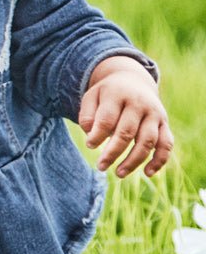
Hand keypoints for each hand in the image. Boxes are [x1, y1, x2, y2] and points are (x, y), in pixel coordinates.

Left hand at [78, 56, 172, 177]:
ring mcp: (154, 114)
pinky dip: (159, 160)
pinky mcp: (164, 123)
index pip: (107, 118)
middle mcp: (138, 103)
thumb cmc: (107, 94)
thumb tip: (90, 134)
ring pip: (147, 141)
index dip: (98, 135)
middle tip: (100, 166)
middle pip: (127, 132)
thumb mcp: (92, 96)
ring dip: (134, 160)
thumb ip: (87, 114)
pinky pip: (166, 144)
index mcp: (118, 94)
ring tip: (119, 173)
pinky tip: (147, 173)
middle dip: (113, 152)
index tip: (89, 145)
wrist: (133, 80)